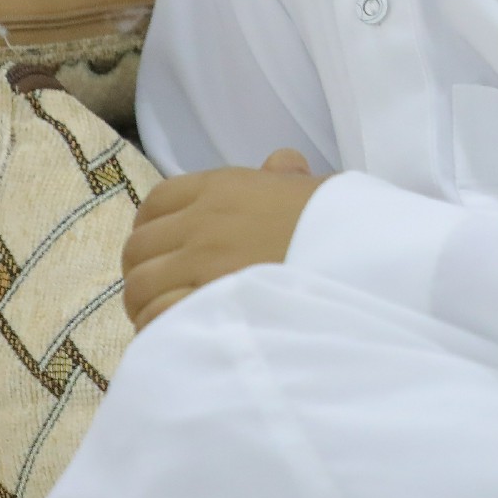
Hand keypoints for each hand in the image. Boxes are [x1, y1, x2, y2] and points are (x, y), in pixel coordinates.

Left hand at [121, 150, 325, 330]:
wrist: (359, 253)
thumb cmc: (337, 221)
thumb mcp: (311, 186)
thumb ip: (284, 174)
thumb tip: (280, 163)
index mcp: (221, 188)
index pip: (156, 203)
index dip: (152, 228)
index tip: (165, 250)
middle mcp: (202, 222)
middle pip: (138, 247)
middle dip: (144, 270)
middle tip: (164, 290)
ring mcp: (201, 263)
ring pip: (140, 285)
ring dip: (147, 304)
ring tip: (166, 318)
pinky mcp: (206, 301)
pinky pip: (158, 315)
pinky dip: (159, 328)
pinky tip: (175, 335)